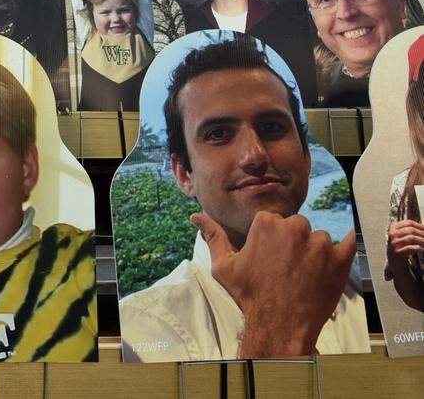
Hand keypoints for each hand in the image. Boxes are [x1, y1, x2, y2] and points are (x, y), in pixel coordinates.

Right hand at [191, 211, 355, 357]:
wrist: (279, 327)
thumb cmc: (249, 296)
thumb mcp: (224, 266)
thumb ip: (213, 236)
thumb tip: (196, 217)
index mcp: (266, 225)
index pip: (273, 220)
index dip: (270, 238)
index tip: (269, 255)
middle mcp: (295, 228)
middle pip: (297, 225)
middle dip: (292, 241)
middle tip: (285, 266)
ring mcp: (320, 244)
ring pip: (319, 237)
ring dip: (314, 250)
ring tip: (304, 274)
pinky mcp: (340, 260)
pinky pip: (349, 241)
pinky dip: (347, 244)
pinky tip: (342, 247)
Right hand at [389, 219, 423, 254]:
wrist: (394, 258)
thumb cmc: (400, 245)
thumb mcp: (402, 234)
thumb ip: (411, 230)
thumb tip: (423, 228)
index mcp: (394, 227)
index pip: (409, 223)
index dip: (420, 226)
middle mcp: (392, 233)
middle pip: (411, 230)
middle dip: (422, 233)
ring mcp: (394, 242)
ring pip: (411, 238)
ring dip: (421, 240)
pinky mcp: (397, 251)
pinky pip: (409, 247)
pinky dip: (417, 247)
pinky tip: (420, 248)